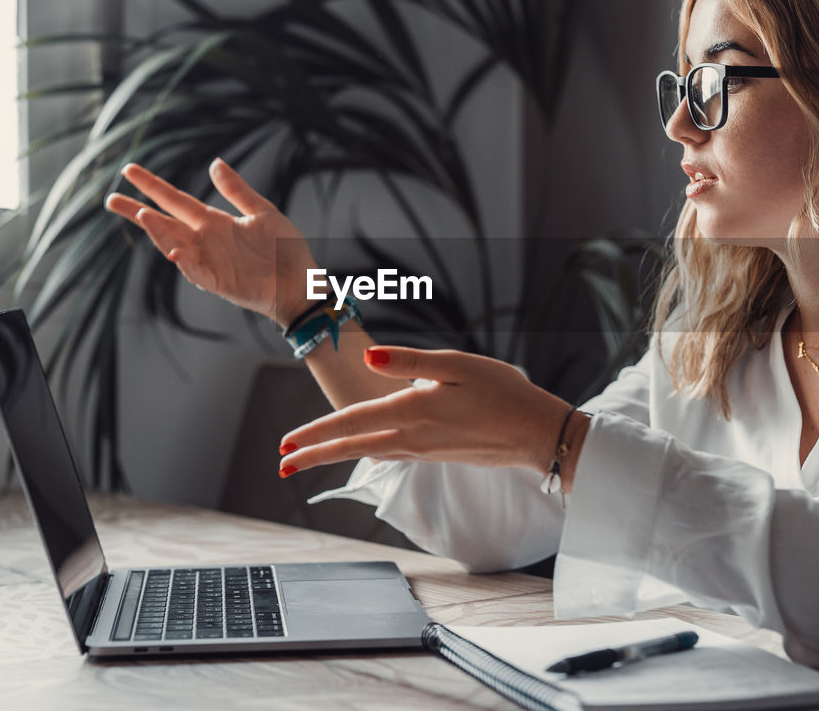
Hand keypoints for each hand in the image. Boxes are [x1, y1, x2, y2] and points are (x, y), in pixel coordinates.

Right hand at [105, 159, 316, 324]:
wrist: (303, 282)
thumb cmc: (285, 250)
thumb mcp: (262, 212)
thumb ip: (236, 190)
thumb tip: (214, 163)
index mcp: (214, 222)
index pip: (175, 200)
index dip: (152, 186)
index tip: (128, 171)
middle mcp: (205, 241)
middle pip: (163, 223)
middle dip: (137, 211)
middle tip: (110, 199)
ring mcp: (209, 262)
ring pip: (174, 245)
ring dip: (158, 233)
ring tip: (142, 215)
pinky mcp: (219, 282)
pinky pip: (196, 271)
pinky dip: (185, 262)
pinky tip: (176, 251)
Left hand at [277, 346, 585, 481]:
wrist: (536, 434)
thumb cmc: (502, 392)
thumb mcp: (456, 364)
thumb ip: (408, 361)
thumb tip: (367, 355)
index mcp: (411, 411)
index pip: (351, 423)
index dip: (315, 433)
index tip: (285, 444)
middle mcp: (412, 437)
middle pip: (351, 447)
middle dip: (314, 455)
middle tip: (282, 464)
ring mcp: (423, 450)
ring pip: (367, 453)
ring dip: (335, 457)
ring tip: (308, 459)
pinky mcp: (435, 453)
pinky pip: (389, 455)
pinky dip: (365, 454)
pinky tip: (362, 452)